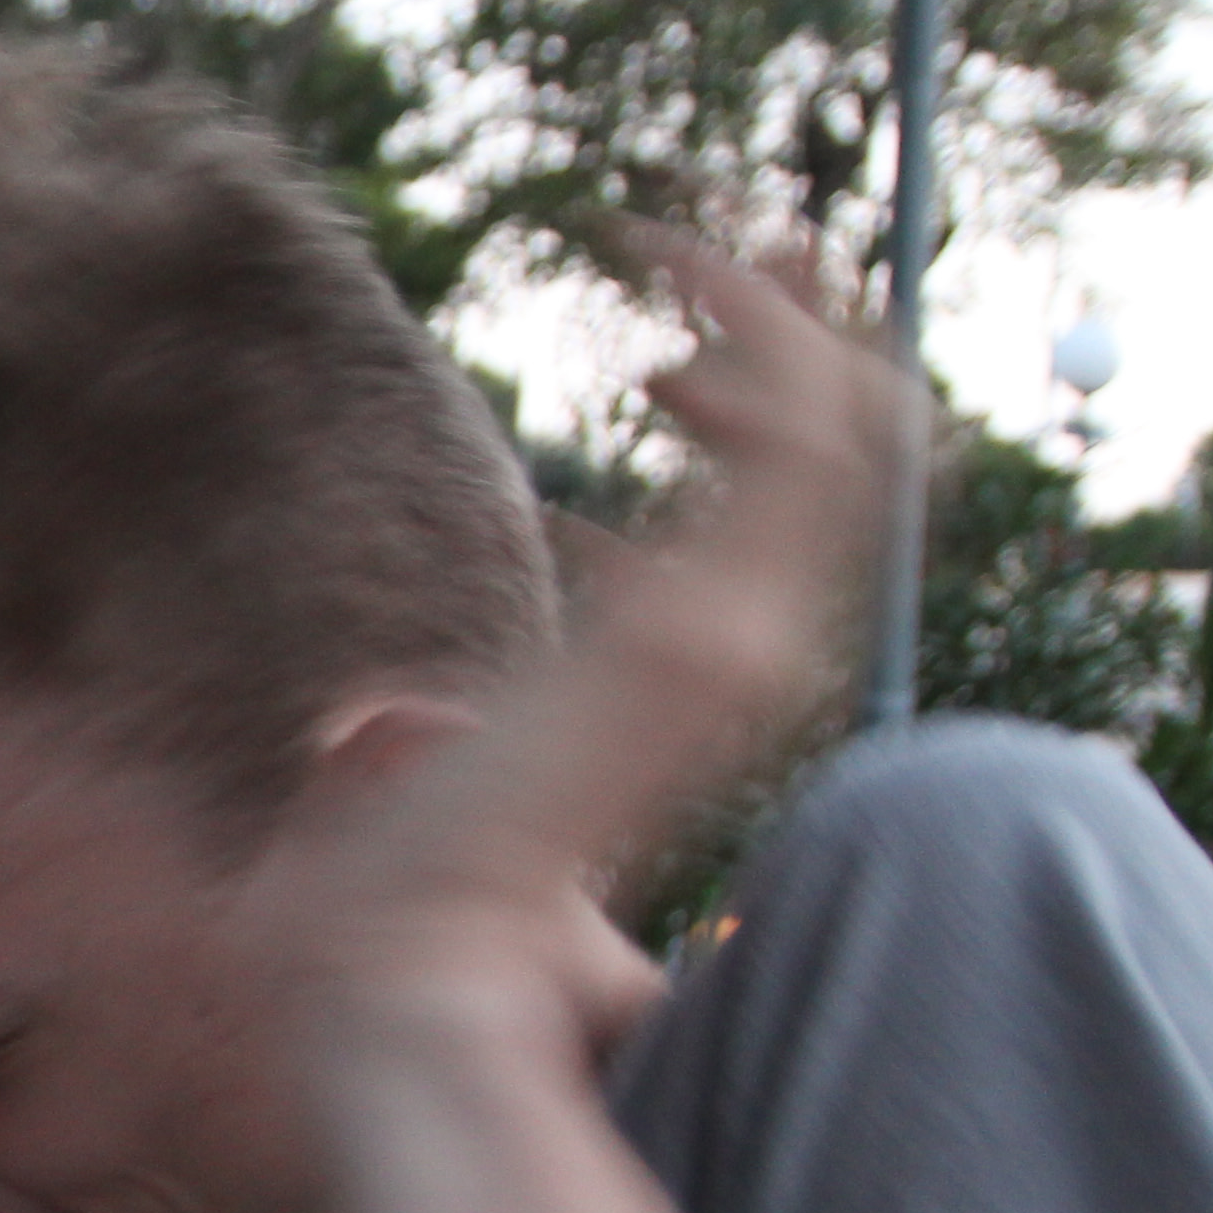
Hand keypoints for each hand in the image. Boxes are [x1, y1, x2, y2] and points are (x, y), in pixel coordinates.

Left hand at [268, 235, 911, 1092]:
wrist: (389, 976)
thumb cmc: (381, 913)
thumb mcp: (407, 791)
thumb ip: (407, 748)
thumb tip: (377, 718)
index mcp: (672, 701)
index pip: (772, 536)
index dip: (755, 428)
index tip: (668, 361)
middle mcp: (729, 668)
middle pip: (831, 469)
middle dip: (800, 341)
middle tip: (760, 236)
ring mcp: (732, 657)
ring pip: (835, 445)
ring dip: (779, 326)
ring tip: (707, 242)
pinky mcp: (707, 642)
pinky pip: (794, 460)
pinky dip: (769, 358)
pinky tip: (709, 290)